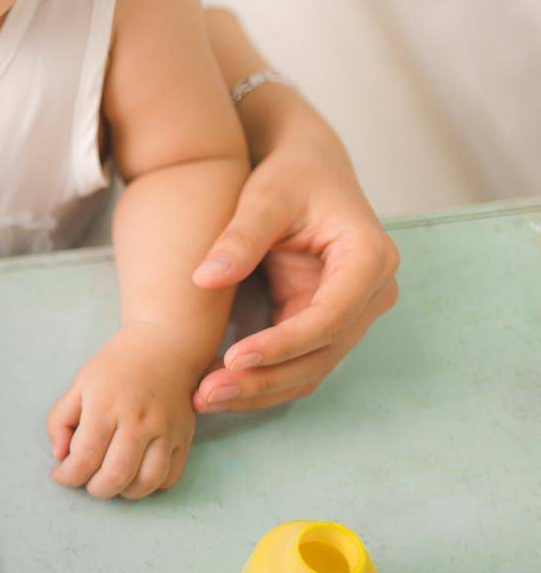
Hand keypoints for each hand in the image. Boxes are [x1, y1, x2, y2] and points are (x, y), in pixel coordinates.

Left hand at [47, 324, 201, 499]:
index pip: (83, 459)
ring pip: (146, 482)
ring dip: (124, 492)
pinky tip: (136, 472)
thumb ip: (59, 421)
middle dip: (94, 489)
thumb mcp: (78, 385)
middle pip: (115, 477)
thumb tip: (60, 456)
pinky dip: (150, 485)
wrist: (165, 346)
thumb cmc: (116, 367)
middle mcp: (138, 420)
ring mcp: (165, 430)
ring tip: (112, 479)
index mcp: (105, 406)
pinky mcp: (185, 437)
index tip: (61, 473)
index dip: (67, 476)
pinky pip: (170, 477)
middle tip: (87, 479)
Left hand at [189, 124, 399, 412]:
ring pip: (309, 371)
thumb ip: (240, 236)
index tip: (232, 357)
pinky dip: (260, 383)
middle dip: (263, 379)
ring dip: (258, 391)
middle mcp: (370, 293)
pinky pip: (296, 367)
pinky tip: (218, 391)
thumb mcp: (264, 198)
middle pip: (321, 354)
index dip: (282, 344)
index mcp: (369, 257)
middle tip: (205, 393)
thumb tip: (205, 277)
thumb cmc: (289, 178)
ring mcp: (351, 314)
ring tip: (202, 399)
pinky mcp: (325, 326)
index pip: (329, 318)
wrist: (304, 172)